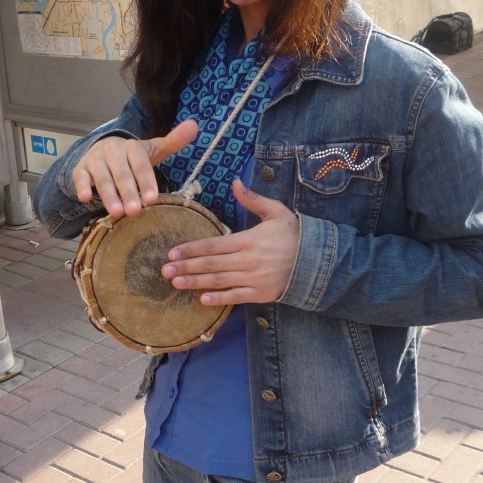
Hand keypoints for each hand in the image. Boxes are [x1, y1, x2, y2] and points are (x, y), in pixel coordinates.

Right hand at [72, 120, 198, 217]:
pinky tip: (85, 198)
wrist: (101, 150)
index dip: (146, 182)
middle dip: (128, 193)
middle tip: (135, 212)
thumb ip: (173, 141)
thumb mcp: (152, 150)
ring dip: (109, 195)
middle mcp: (113, 151)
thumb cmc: (132, 157)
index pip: (141, 165)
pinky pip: (81, 178)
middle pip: (122, 174)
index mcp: (132, 147)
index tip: (153, 199)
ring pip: (102, 179)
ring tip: (117, 213)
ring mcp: (95, 160)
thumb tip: (194, 125)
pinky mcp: (81, 169)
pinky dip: (82, 187)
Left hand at [161, 179, 299, 304]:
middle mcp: (248, 260)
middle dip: (185, 266)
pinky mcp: (260, 294)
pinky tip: (201, 299)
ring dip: (195, 282)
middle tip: (164, 270)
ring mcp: (254, 279)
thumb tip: (235, 182)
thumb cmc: (294, 235)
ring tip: (175, 283)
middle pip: (210, 264)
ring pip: (218, 281)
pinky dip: (218, 299)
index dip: (191, 248)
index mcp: (249, 240)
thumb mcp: (276, 211)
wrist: (318, 261)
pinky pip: (236, 297)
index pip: (213, 245)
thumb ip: (253, 199)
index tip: (172, 251)